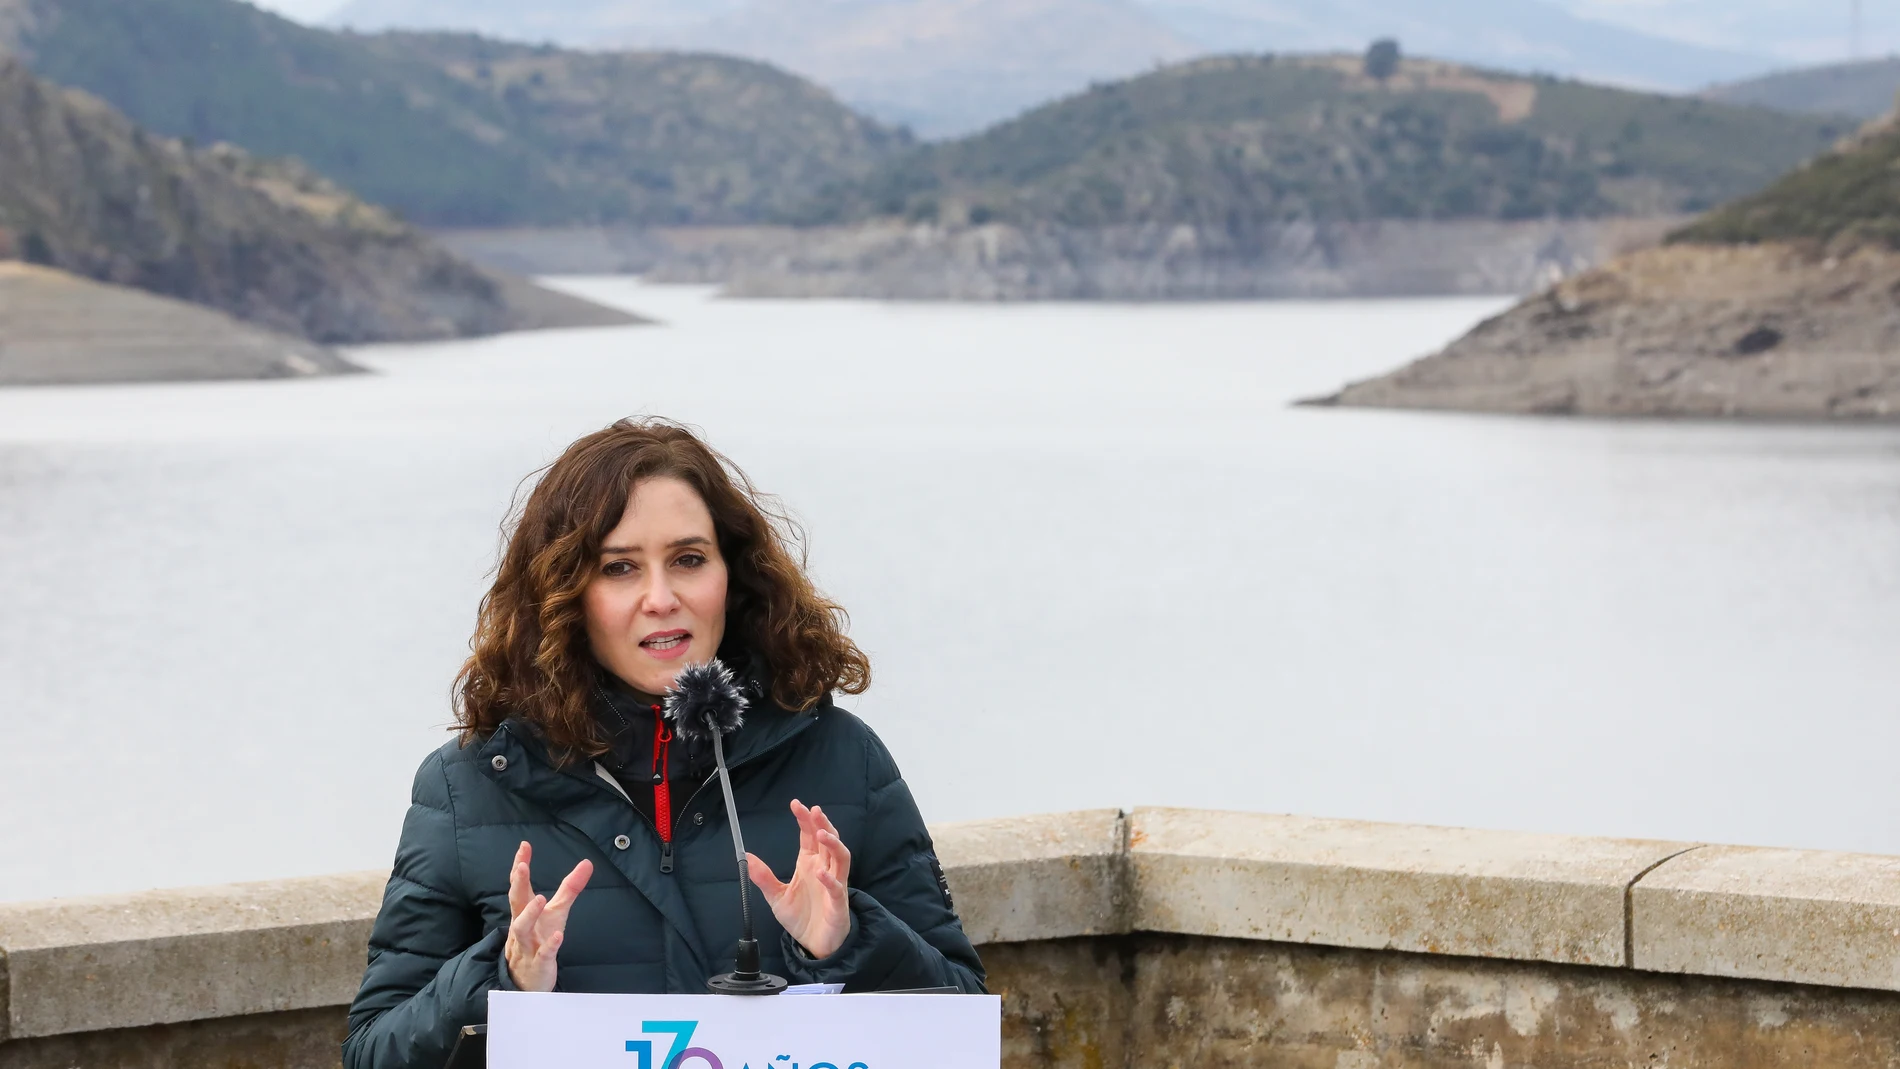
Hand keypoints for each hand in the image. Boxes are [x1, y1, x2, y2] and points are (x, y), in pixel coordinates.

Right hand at [504, 841, 592, 991]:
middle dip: (517, 884)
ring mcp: (528, 946)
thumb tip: (587, 863)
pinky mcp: (538, 965)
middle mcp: (523, 926)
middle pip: (516, 903)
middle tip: (521, 865)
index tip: (524, 845)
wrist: (528, 983)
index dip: (520, 865)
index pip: (520, 886)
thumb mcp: (556, 913)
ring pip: (521, 929)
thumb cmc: (540, 941)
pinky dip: (549, 946)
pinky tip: (559, 936)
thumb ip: (569, 888)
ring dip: (530, 914)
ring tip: (540, 898)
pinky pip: (542, 955)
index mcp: (525, 912)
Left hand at [747, 800, 850, 958]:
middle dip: (822, 824)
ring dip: (833, 844)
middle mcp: (824, 869)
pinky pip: (837, 888)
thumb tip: (746, 857)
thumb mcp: (776, 896)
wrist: (813, 944)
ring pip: (841, 857)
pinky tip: (821, 873)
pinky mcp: (837, 903)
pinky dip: (830, 879)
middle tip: (814, 810)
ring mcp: (834, 884)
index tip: (796, 805)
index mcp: (810, 864)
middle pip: (828, 840)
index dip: (805, 820)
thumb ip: (763, 877)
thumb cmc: (801, 917)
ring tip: (821, 834)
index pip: (809, 836)